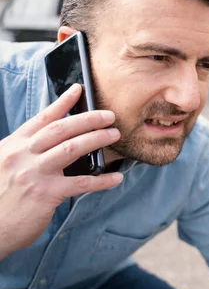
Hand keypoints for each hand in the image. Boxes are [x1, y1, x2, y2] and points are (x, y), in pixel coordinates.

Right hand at [0, 84, 121, 258]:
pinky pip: (81, 183)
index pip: (42, 118)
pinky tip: (116, 178)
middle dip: (89, 119)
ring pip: (72, 148)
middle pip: (62, 129)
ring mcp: (34, 173)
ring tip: (114, 135)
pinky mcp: (45, 194)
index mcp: (14, 146)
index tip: (80, 90)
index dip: (63, 102)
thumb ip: (28, 153)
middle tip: (109, 116)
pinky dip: (102, 180)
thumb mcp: (5, 166)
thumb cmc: (1, 199)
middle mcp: (22, 155)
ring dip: (97, 139)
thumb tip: (61, 143)